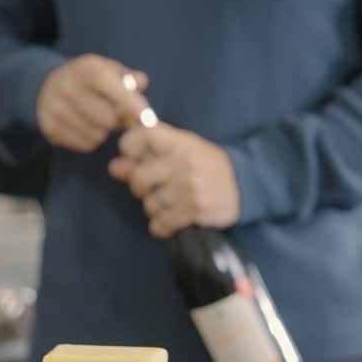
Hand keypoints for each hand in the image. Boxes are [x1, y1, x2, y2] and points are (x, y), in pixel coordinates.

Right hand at [36, 54, 150, 152]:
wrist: (50, 87)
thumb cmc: (90, 80)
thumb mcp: (109, 71)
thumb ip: (128, 78)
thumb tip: (141, 82)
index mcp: (84, 68)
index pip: (106, 82)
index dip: (126, 99)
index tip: (144, 114)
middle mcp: (65, 86)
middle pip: (106, 118)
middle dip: (117, 120)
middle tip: (115, 114)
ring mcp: (55, 109)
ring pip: (97, 135)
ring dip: (105, 131)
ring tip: (99, 119)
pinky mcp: (50, 128)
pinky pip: (85, 144)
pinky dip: (92, 140)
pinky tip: (87, 127)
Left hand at [110, 123, 241, 237]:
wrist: (246, 183)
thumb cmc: (208, 164)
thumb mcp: (182, 151)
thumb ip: (147, 157)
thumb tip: (115, 168)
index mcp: (179, 142)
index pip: (141, 136)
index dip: (129, 147)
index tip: (133, 157)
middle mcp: (182, 163)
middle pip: (139, 179)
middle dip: (140, 187)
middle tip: (152, 188)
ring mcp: (188, 187)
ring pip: (149, 204)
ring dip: (154, 207)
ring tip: (169, 203)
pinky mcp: (194, 210)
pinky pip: (161, 224)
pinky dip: (161, 226)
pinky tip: (170, 220)